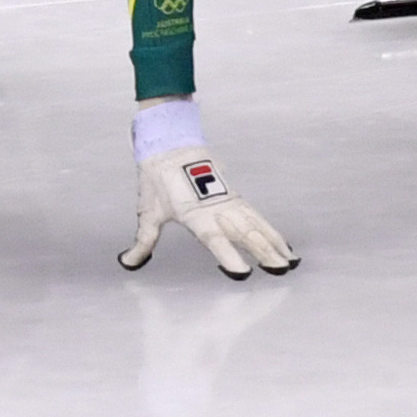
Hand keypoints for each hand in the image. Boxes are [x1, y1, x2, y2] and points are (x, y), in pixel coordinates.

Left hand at [118, 102, 298, 278]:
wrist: (170, 144)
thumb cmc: (158, 178)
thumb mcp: (148, 211)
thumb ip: (143, 241)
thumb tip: (127, 262)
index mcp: (194, 213)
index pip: (214, 239)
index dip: (228, 255)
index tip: (242, 272)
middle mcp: (215, 208)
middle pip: (244, 233)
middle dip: (263, 252)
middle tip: (279, 271)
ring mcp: (229, 201)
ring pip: (256, 224)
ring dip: (273, 243)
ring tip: (289, 262)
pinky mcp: (235, 197)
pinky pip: (257, 217)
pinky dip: (271, 231)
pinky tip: (282, 245)